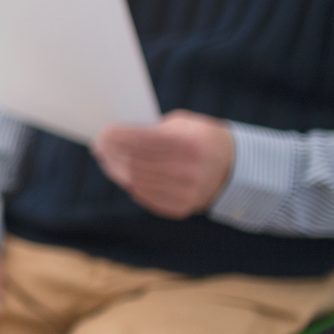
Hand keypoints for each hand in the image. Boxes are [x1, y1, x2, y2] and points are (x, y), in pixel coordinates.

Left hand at [92, 110, 234, 218]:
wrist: (234, 168)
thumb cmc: (201, 138)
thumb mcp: (184, 124)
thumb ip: (154, 129)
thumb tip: (115, 136)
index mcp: (190, 145)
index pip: (142, 141)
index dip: (118, 137)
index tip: (103, 132)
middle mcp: (190, 172)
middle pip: (135, 163)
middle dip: (112, 153)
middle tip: (99, 146)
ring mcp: (186, 193)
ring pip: (136, 181)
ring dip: (116, 169)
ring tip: (107, 159)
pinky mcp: (181, 208)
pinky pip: (145, 196)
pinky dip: (130, 183)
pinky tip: (122, 173)